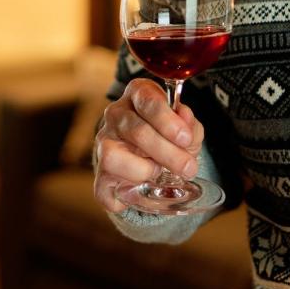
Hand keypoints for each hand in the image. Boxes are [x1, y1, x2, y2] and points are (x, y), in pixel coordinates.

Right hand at [93, 78, 204, 213]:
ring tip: (160, 172)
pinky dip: (128, 194)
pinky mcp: (99, 174)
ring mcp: (104, 142)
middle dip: (167, 153)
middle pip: (137, 131)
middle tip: (188, 168)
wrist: (150, 158)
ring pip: (114, 156)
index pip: (148, 100)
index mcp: (138, 94)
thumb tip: (186, 130)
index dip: (168, 120)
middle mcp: (116, 114)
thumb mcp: (185, 127)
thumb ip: (190, 127)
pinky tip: (144, 189)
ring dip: (146, 170)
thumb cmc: (169, 136)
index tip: (184, 138)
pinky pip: (105, 187)